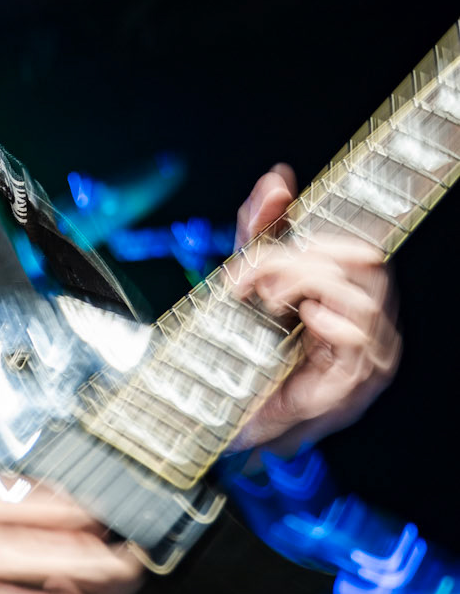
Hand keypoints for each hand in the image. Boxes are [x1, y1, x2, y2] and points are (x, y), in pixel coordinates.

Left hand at [229, 163, 399, 455]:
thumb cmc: (246, 351)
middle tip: (255, 272)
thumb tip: (277, 180)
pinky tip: (303, 317)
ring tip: (267, 297)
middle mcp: (367, 324)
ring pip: (360, 297)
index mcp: (350, 296)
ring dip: (305, 284)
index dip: (324, 230)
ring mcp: (366, 357)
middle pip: (364, 263)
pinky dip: (329, 321)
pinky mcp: (353, 386)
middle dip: (303, 258)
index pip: (359, 249)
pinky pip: (359, 340)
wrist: (226, 413)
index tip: (275, 229)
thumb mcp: (248, 278)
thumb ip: (261, 228)